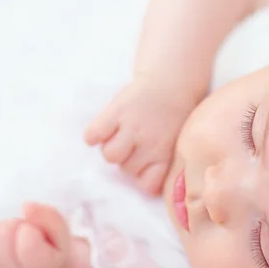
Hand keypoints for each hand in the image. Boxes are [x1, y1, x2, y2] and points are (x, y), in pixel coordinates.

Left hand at [0, 203, 72, 267]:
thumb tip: (26, 207)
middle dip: (10, 226)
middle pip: (1, 238)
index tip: (32, 230)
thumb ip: (49, 218)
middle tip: (17, 229)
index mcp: (40, 267)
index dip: (27, 228)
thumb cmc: (48, 245)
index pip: (26, 245)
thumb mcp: (59, 231)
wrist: (37, 265)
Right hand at [84, 77, 195, 194]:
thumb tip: (145, 186)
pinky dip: (94, 134)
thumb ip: (161, 162)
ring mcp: (131, 127)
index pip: (147, 186)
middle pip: (126, 170)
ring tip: (118, 134)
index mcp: (164, 154)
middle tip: (132, 142)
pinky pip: (93, 135)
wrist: (171, 80)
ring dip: (111, 147)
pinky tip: (104, 127)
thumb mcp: (175, 142)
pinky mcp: (115, 111)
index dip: (142, 178)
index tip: (144, 167)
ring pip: (109, 156)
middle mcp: (149, 143)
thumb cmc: (173, 115)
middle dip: (127, 159)